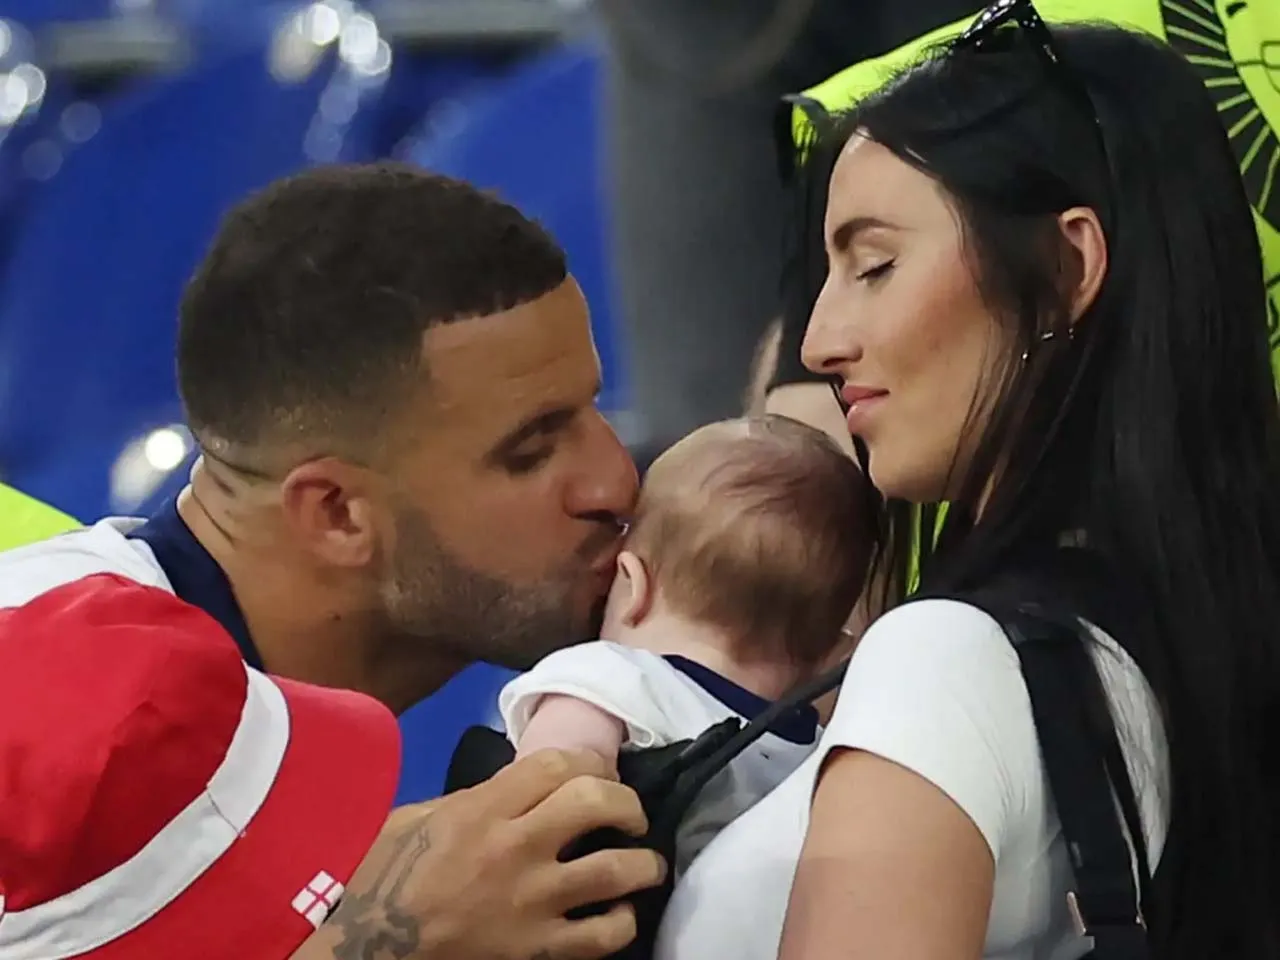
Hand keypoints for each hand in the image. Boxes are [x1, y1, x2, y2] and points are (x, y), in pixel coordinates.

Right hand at [292, 749, 666, 959]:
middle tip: (630, 815)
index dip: (592, 760)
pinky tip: (620, 915)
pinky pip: (602, 936)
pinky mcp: (537, 951)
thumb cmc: (388, 878)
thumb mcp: (419, 819)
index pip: (557, 765)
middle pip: (597, 802)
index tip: (602, 771)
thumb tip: (523, 786)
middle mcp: (515, 848)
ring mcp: (531, 903)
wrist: (369, 950)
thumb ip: (476, 798)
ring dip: (644, 863)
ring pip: (615, 871)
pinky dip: (622, 922)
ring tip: (647, 864)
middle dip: (627, 802)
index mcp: (483, 809)